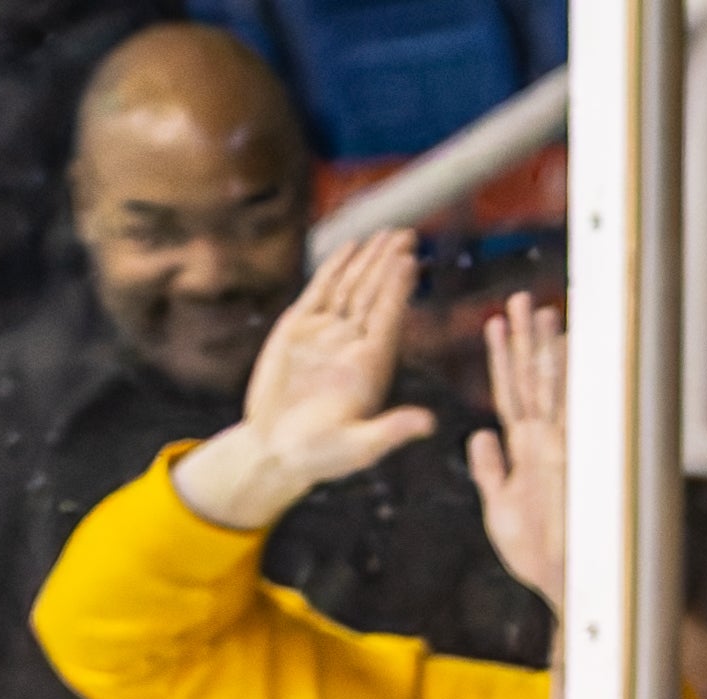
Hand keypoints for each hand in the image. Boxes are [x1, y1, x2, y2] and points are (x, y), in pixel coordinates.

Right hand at [175, 228, 435, 534]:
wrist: (277, 451)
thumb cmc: (320, 457)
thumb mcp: (358, 447)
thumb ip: (391, 431)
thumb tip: (429, 424)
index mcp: (371, 368)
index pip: (388, 319)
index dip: (398, 289)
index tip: (411, 260)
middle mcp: (354, 346)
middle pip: (375, 295)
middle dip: (390, 264)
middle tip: (409, 233)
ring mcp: (327, 335)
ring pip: (352, 287)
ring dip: (369, 260)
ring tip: (388, 232)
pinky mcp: (299, 329)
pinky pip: (322, 291)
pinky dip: (336, 268)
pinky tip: (351, 247)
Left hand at [465, 291, 567, 608]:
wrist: (561, 582)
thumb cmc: (535, 555)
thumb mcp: (498, 506)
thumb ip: (490, 469)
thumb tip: (479, 436)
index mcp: (524, 450)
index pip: (510, 394)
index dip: (501, 360)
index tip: (496, 324)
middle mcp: (544, 442)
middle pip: (530, 379)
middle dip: (525, 339)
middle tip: (521, 300)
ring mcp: (560, 447)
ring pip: (548, 385)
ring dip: (541, 347)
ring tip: (537, 309)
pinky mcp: (572, 457)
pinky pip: (565, 408)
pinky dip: (561, 378)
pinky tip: (558, 349)